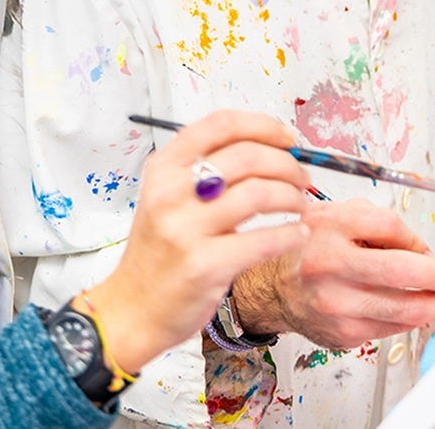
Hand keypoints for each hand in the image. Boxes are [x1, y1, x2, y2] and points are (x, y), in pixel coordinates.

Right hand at [81, 111, 311, 374]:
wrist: (132, 310)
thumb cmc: (157, 252)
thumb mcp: (166, 198)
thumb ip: (205, 172)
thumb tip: (269, 151)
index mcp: (163, 167)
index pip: (220, 125)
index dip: (263, 126)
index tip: (288, 139)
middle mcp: (171, 192)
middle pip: (247, 156)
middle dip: (287, 164)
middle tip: (302, 178)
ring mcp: (187, 229)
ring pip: (259, 193)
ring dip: (292, 196)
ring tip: (299, 205)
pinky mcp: (205, 265)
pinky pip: (264, 240)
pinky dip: (291, 234)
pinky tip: (297, 234)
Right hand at [230, 197, 434, 350]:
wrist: (274, 288)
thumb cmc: (310, 249)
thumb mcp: (335, 216)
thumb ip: (376, 223)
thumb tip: (421, 250)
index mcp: (328, 226)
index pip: (390, 227)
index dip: (415, 238)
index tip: (424, 248)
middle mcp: (329, 264)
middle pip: (401, 270)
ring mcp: (336, 303)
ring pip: (403, 308)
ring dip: (431, 304)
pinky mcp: (342, 333)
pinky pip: (390, 328)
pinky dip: (405, 319)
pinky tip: (404, 308)